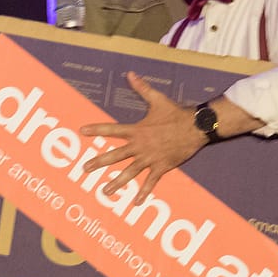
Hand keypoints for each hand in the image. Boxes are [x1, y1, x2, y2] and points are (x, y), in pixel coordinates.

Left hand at [79, 72, 206, 203]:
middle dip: (99, 162)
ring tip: (105, 191)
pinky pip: (151, 182)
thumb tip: (130, 74)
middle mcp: (141, 146)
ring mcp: (150, 158)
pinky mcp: (162, 167)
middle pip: (116, 155)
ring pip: (130, 172)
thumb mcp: (157, 99)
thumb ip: (142, 88)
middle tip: (85, 169)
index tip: (82, 131)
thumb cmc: (176, 113)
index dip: (97, 130)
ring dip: (117, 182)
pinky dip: (144, 193)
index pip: (112, 130)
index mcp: (137, 130)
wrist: (195, 127)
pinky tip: (136, 203)